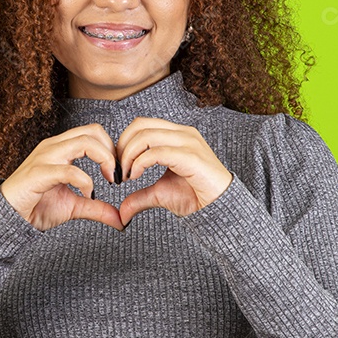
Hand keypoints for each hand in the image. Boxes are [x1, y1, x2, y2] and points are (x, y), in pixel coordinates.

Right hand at [0, 124, 123, 231]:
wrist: (7, 217)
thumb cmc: (36, 206)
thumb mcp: (74, 207)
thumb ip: (96, 208)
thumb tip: (120, 219)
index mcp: (61, 148)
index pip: (93, 132)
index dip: (112, 149)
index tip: (118, 172)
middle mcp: (53, 147)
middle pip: (92, 131)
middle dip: (112, 152)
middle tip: (117, 175)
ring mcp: (45, 157)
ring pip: (83, 142)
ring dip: (104, 159)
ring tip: (108, 180)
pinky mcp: (39, 173)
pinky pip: (69, 170)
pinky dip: (86, 182)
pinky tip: (88, 194)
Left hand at [115, 117, 232, 226]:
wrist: (220, 209)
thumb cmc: (195, 197)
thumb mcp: (160, 194)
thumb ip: (140, 197)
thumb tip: (121, 212)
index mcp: (177, 135)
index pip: (141, 124)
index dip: (123, 142)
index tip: (117, 166)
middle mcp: (183, 133)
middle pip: (140, 125)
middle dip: (122, 147)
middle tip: (118, 170)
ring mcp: (188, 142)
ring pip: (146, 136)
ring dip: (128, 155)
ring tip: (126, 175)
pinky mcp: (191, 157)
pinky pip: (157, 152)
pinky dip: (139, 163)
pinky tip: (134, 176)